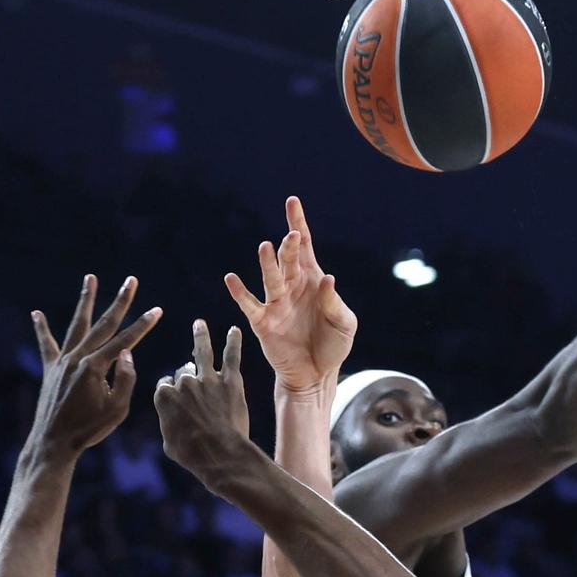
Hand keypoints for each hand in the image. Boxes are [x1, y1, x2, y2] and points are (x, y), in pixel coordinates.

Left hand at [27, 275, 160, 463]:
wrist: (53, 442)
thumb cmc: (88, 429)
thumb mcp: (117, 409)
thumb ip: (126, 379)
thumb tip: (127, 354)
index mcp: (96, 367)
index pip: (125, 340)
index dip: (143, 325)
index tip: (157, 310)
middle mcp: (78, 358)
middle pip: (104, 324)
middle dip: (120, 301)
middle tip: (130, 281)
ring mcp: (62, 361)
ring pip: (77, 325)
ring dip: (85, 300)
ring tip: (91, 278)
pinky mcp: (50, 369)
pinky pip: (46, 344)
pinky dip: (41, 328)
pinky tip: (36, 314)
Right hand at [154, 321, 253, 486]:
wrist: (220, 455)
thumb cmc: (193, 455)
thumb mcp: (170, 442)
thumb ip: (169, 422)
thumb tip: (172, 419)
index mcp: (165, 396)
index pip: (165, 384)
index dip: (171, 390)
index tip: (176, 394)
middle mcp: (184, 383)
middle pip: (184, 371)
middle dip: (188, 375)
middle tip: (193, 378)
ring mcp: (208, 379)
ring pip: (203, 351)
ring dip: (200, 335)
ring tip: (199, 324)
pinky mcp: (230, 381)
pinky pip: (231, 356)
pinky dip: (233, 342)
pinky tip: (234, 331)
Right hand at [224, 196, 358, 393]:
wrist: (316, 375)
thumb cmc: (333, 346)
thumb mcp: (344, 325)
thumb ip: (334, 303)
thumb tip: (327, 279)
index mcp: (313, 281)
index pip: (306, 247)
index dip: (299, 223)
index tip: (292, 201)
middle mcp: (292, 287)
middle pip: (288, 260)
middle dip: (290, 247)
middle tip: (292, 235)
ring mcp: (276, 303)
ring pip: (270, 278)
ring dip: (268, 263)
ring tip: (266, 247)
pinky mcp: (263, 322)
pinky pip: (249, 304)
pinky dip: (240, 292)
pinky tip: (231, 278)